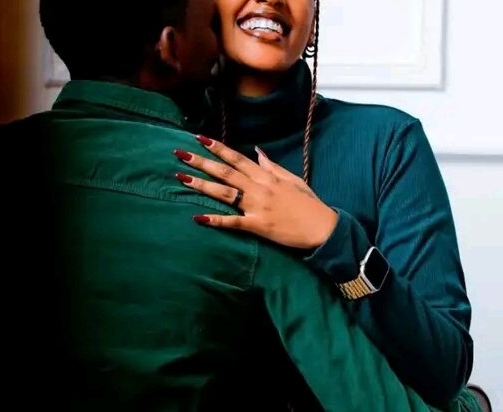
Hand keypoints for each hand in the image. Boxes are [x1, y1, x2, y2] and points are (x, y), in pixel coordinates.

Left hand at [173, 136, 337, 248]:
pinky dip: (215, 220)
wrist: (322, 228)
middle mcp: (259, 188)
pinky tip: (198, 217)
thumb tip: (257, 151)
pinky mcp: (258, 225)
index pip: (237, 158)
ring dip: (202, 185)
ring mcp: (257, 206)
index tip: (199, 138)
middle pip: (225, 172)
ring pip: (225, 193)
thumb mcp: (292, 179)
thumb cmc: (308, 203)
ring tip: (182, 177)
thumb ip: (271, 166)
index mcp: (266, 176)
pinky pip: (233, 222)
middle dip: (202, 162)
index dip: (217, 148)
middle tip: (180, 153)